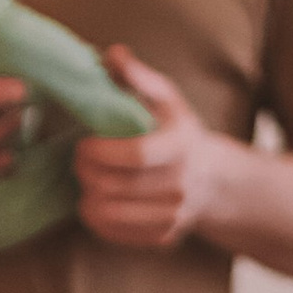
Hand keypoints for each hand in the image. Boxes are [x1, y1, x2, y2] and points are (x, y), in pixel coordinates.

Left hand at [72, 47, 237, 251]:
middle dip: (85, 171)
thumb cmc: (179, 131)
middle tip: (79, 159)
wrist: (213, 181)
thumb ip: (138, 77)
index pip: (135, 155)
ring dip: (87, 195)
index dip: (100, 152)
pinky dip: (96, 218)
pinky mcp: (162, 237)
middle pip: (115, 185)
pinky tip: (97, 199)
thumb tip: (113, 54)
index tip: (83, 143)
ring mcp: (173, 215)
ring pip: (109, 213)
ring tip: (87, 179)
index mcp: (181, 146)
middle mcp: (181, 185)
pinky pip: (114, 233)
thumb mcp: (166, 98)